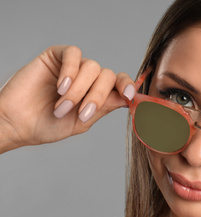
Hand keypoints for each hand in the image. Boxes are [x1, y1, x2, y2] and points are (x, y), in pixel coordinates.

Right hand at [0, 45, 134, 151]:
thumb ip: (104, 108)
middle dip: (97, 96)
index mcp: (98, 93)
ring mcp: (74, 66)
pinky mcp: (57, 56)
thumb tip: (128, 99)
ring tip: (62, 106)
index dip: (128, 86)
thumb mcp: (82, 122)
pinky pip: (73, 53)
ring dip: (79, 90)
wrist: (18, 124)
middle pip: (108, 76)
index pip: (120, 83)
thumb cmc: (48, 125)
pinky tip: (61, 87)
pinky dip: (71, 71)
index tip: (129, 95)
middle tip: (80, 113)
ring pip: (92, 67)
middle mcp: (89, 78)